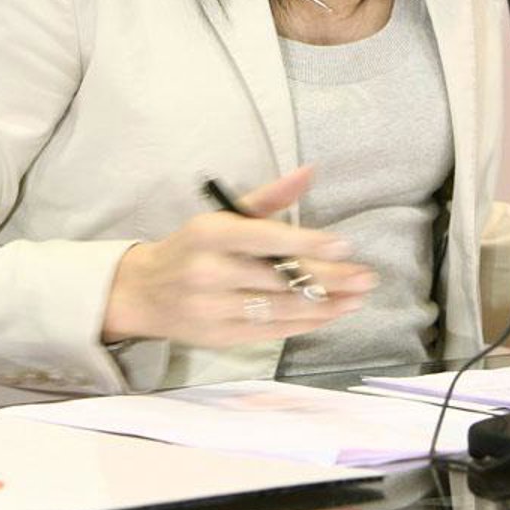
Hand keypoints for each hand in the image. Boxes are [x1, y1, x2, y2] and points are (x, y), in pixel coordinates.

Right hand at [102, 166, 376, 345]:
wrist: (143, 292)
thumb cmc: (194, 247)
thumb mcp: (224, 215)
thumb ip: (270, 196)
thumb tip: (310, 171)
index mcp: (209, 234)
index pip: (264, 238)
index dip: (304, 242)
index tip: (343, 244)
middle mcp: (208, 273)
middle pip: (277, 277)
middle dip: (328, 278)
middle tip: (367, 277)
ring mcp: (212, 310)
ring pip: (278, 309)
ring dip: (324, 305)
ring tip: (358, 297)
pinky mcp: (218, 337)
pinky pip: (269, 332)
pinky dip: (304, 324)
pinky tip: (331, 314)